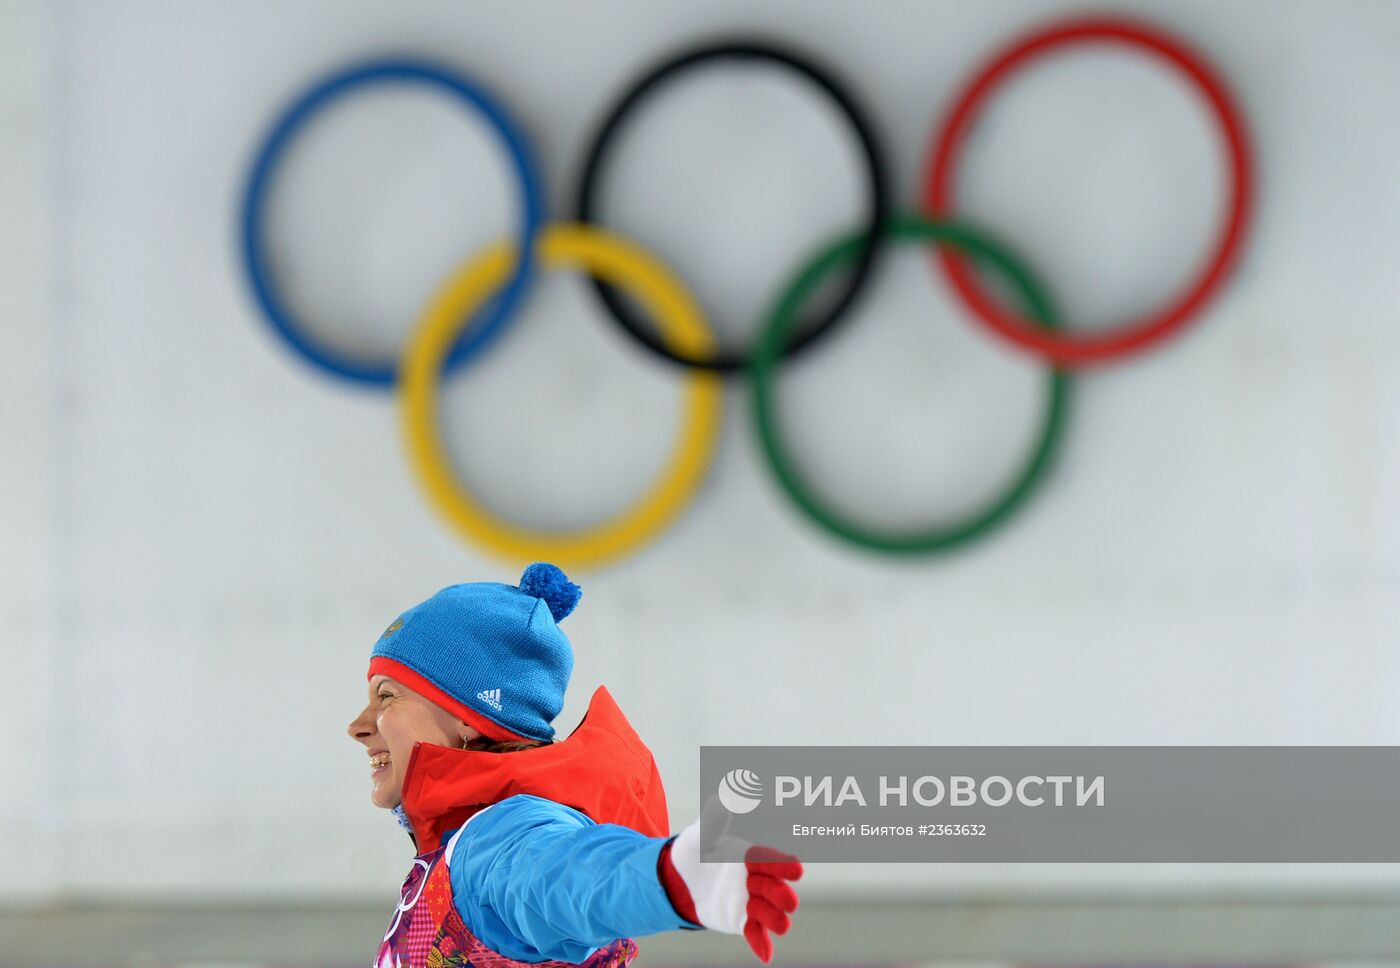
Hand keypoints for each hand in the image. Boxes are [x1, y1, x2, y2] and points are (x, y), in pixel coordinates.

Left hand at [660, 794, 802, 963]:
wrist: (679, 879)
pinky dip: (762, 944)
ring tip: (780, 925)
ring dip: (776, 919)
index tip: (797, 869)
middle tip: (787, 900)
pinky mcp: (741, 921)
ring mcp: (750, 902)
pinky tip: (765, 956)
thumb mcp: (701, 835)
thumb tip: (722, 797)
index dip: (783, 865)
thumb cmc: (696, 851)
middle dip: (783, 895)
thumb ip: (713, 819)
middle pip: (776, 889)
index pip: (771, 860)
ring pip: (770, 913)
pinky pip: (755, 934)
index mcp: (750, 856)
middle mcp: (755, 880)